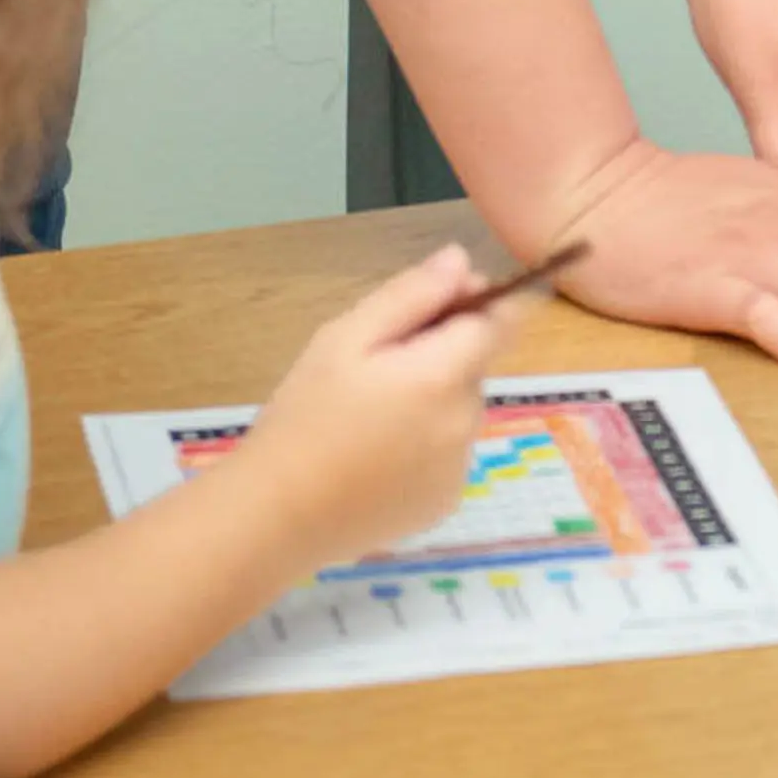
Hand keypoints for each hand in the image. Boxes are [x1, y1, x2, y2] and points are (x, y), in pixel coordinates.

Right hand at [237, 247, 501, 570]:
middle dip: (442, 353)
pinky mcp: (444, 504)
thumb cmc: (305, 416)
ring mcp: (458, 470)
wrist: (277, 516)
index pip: (500, 322)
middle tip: (376, 366)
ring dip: (434, 397)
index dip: (474, 303)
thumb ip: (410, 295)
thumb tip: (461, 261)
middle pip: (474, 365)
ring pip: (461, 409)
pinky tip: (378, 452)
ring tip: (370, 413)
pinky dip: (427, 442)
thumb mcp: (345, 337)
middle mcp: (464, 424)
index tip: (435, 305)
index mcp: (443, 377)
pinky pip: (449, 452)